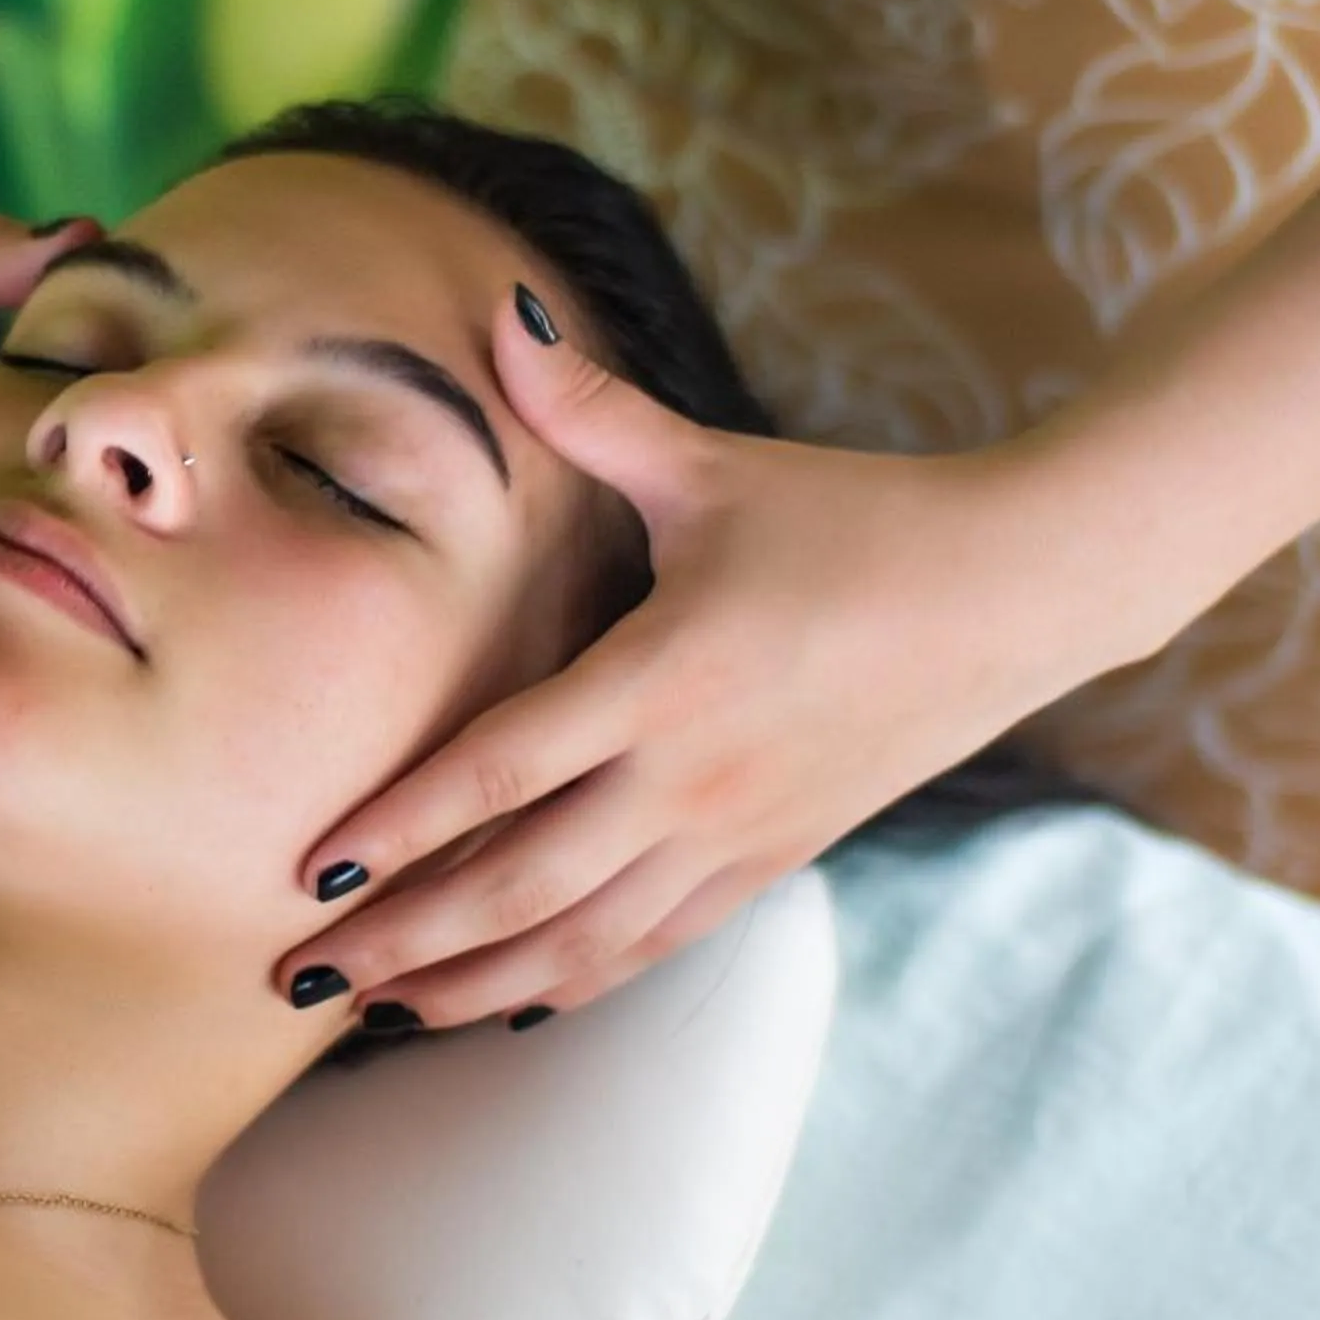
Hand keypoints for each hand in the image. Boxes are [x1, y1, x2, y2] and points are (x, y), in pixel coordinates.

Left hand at [278, 289, 1139, 1032]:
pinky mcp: (772, 860)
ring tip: (373, 1010)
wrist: (1020, 592)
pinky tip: (503, 1004)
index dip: (400, 827)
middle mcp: (692, 776)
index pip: (501, 769)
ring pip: (582, 940)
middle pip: (521, 883)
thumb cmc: (856, 518)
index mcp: (663, 676)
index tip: (310, 870)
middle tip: (299, 971)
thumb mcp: (714, 465)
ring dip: (470, 980)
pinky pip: (653, 945)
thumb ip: (589, 408)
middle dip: (404, 936)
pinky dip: (571, 982)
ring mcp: (736, 832)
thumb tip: (496, 309)